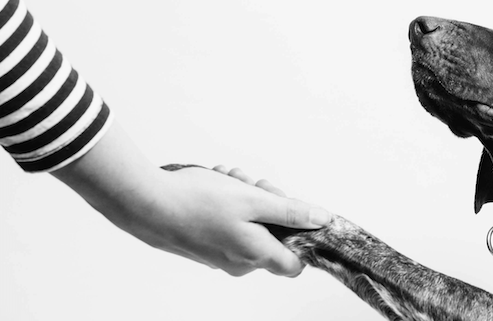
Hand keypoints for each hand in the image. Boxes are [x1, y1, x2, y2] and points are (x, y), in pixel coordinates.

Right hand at [52, 123, 331, 277]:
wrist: (144, 204)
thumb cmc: (196, 201)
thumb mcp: (253, 200)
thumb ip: (291, 212)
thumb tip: (322, 221)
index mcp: (256, 256)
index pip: (297, 263)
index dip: (301, 235)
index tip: (293, 210)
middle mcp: (240, 263)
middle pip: (274, 235)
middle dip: (268, 203)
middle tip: (252, 182)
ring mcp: (221, 256)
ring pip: (251, 224)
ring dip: (246, 197)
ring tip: (229, 177)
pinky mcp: (206, 246)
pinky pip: (230, 224)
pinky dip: (229, 203)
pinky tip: (216, 183)